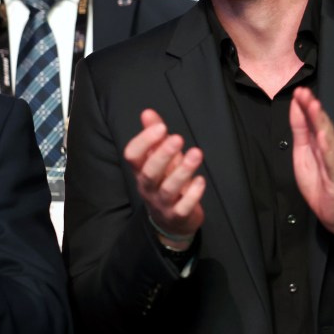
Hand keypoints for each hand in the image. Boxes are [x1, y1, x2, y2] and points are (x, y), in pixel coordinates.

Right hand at [123, 109, 205, 247]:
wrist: (171, 221)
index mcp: (141, 171)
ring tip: (196, 153)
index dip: (143, 141)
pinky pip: (183, 207)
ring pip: (168, 189)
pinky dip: (193, 193)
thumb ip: (154, 136)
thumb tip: (147, 112)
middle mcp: (148, 187)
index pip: (132, 156)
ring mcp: (162, 203)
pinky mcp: (178, 215)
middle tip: (178, 138)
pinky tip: (201, 180)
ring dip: (182, 171)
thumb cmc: (165, 181)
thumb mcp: (158, 158)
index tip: (161, 127)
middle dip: (162, 155)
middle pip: (149, 173)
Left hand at [290, 87, 333, 252]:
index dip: (304, 106)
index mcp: (321, 143)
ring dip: (321, 122)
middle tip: (304, 92)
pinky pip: (333, 161)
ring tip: (314, 107)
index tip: (297, 91)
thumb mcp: (303, 156)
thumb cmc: (322, 185)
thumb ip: (301, 133)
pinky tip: (323, 137)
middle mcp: (331, 148)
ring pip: (328, 138)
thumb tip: (296, 109)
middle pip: (321, 125)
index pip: (312, 121)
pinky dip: (328, 148)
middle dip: (312, 108)